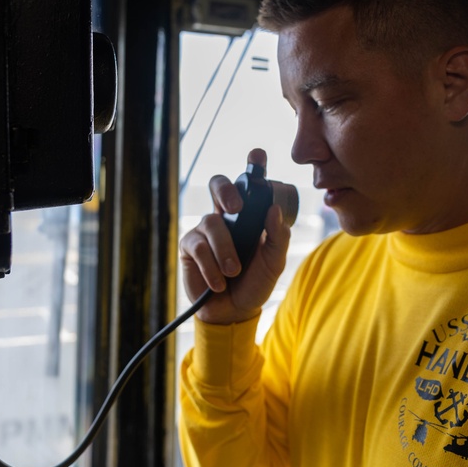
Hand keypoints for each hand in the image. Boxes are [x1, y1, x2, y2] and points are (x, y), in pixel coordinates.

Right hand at [179, 148, 291, 324]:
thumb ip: (278, 237)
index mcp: (249, 215)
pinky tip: (219, 282)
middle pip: (218, 185)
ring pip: (212, 223)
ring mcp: (205, 230)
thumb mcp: (274, 262)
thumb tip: (274, 210)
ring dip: (225, 250)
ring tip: (234, 271)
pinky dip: (212, 266)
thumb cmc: (256, 282)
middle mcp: (225, 216)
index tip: (257, 155)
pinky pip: (198, 246)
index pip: (249, 185)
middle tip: (237, 208)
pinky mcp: (190, 247)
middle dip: (226, 191)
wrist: (235, 311)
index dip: (252, 165)